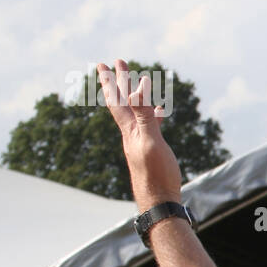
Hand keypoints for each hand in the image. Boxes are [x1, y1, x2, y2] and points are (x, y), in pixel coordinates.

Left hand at [98, 59, 182, 211]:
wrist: (159, 203)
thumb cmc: (157, 175)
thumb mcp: (151, 142)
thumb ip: (144, 116)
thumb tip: (137, 88)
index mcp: (130, 130)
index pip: (118, 101)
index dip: (112, 82)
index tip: (106, 64)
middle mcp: (131, 134)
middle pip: (122, 103)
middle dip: (118, 83)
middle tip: (113, 64)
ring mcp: (140, 143)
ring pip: (135, 113)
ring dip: (134, 96)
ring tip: (136, 85)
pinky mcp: (150, 151)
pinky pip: (148, 124)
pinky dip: (150, 114)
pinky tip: (157, 114)